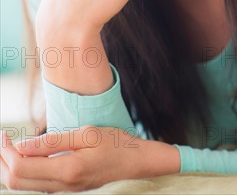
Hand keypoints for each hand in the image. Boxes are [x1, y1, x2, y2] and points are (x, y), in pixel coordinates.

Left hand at [1, 126, 179, 191]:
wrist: (136, 163)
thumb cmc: (114, 144)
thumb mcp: (86, 134)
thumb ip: (53, 141)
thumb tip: (22, 145)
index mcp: (66, 170)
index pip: (21, 168)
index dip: (7, 152)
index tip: (4, 134)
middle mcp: (62, 187)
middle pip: (16, 182)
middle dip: (3, 161)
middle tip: (2, 140)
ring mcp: (64, 192)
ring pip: (23, 188)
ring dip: (10, 168)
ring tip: (8, 148)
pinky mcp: (66, 191)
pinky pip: (35, 187)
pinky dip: (23, 174)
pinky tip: (25, 158)